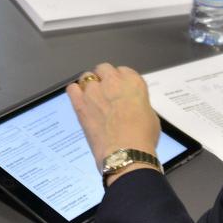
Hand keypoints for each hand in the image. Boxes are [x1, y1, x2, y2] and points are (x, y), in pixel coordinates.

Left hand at [66, 63, 160, 183]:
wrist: (126, 154)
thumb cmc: (142, 138)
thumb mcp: (150, 115)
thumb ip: (138, 104)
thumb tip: (132, 106)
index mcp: (133, 82)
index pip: (123, 71)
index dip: (121, 81)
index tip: (120, 89)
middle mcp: (113, 82)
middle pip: (104, 68)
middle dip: (104, 78)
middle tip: (106, 92)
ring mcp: (94, 92)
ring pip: (87, 76)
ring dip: (90, 85)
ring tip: (93, 98)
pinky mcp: (80, 104)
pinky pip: (72, 89)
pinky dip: (75, 92)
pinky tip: (80, 100)